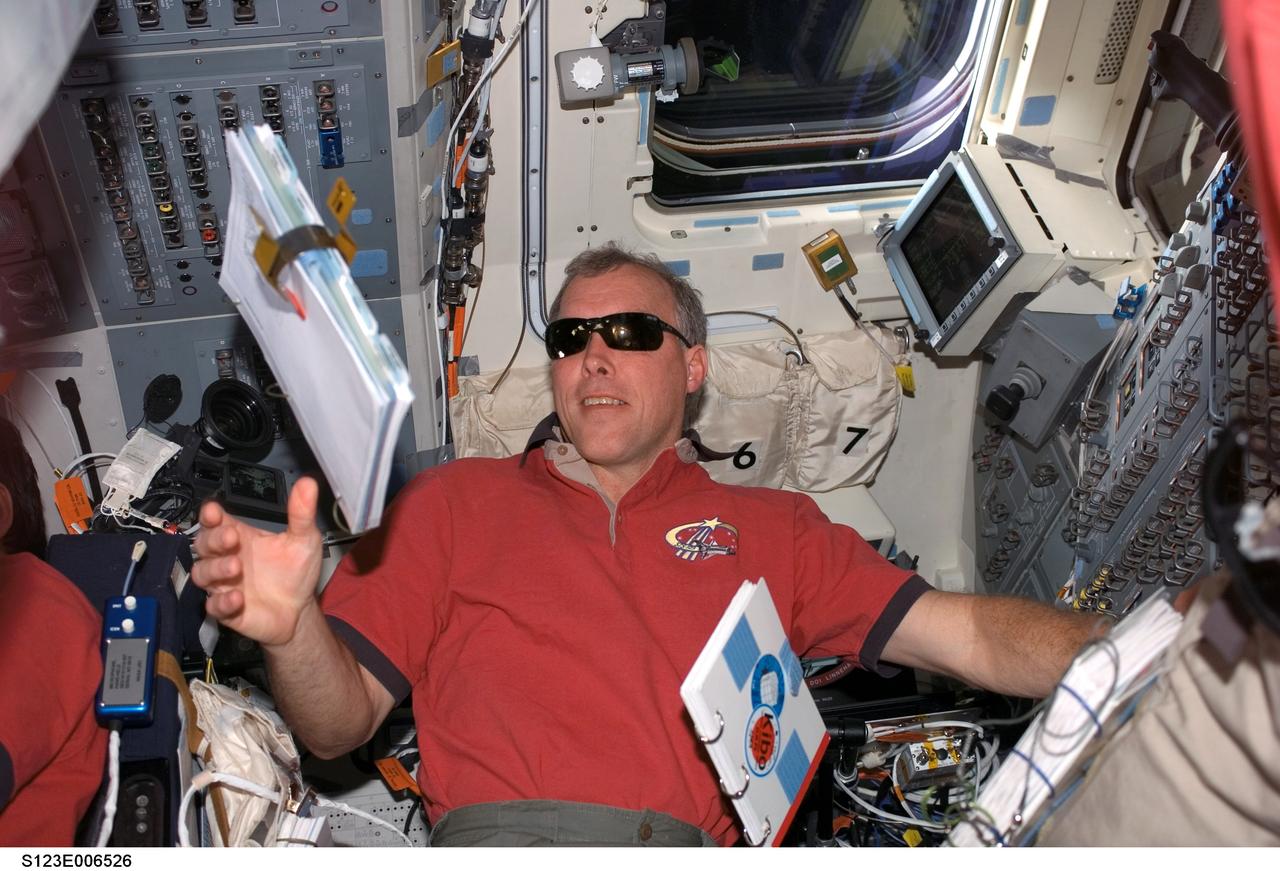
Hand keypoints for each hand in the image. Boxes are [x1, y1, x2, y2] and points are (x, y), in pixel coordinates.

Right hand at [192, 476, 324, 647]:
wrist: (300, 610)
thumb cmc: (296, 572)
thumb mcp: (304, 540)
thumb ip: (301, 514)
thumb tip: (308, 484)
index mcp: (241, 537)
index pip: (216, 522)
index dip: (210, 515)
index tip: (213, 510)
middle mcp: (227, 558)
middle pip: (203, 544)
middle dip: (214, 539)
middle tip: (232, 537)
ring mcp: (223, 584)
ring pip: (202, 573)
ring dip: (216, 568)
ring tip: (236, 566)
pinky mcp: (226, 609)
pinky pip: (213, 605)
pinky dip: (222, 601)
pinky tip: (238, 598)